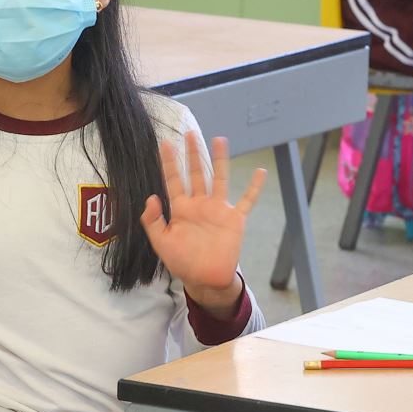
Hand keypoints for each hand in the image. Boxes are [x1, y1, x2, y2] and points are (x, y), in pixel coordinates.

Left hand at [140, 133, 265, 304]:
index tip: (166, 144)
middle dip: (193, 154)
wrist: (205, 278)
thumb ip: (153, 221)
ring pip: (220, 179)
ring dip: (220, 160)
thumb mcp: (161, 243)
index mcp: (181, 209)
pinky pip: (246, 200)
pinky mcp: (234, 219)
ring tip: (219, 140)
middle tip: (190, 133)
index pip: (174, 180)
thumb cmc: (182, 262)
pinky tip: (260, 173)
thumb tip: (152, 197)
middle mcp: (200, 204)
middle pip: (196, 173)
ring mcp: (218, 210)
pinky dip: (254, 188)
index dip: (169, 163)